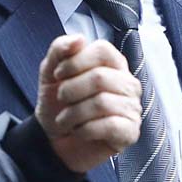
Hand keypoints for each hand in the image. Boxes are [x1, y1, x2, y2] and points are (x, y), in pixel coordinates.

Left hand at [35, 33, 141, 173]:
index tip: (58, 75)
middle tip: (61, 100)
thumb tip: (79, 38)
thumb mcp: (50, 73)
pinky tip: (80, 131)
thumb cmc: (58, 105)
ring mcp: (132, 108)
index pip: (103, 50)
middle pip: (100, 77)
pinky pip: (109, 126)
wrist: (53, 142)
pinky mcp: (130, 132)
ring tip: (66, 119)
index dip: (76, 61)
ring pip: (102, 103)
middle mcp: (128, 84)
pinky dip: (85, 130)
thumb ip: (61, 50)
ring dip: (73, 114)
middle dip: (70, 91)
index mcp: (113, 64)